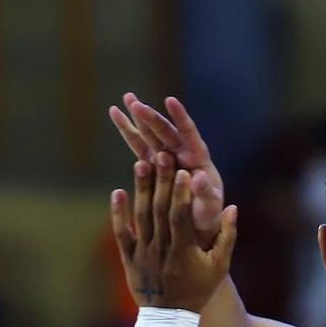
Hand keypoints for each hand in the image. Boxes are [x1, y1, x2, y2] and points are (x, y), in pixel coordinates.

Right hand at [108, 94, 225, 244]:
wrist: (196, 228)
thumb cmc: (208, 218)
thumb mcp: (209, 208)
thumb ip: (205, 193)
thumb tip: (199, 177)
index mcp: (199, 160)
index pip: (190, 134)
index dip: (181, 118)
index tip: (170, 101)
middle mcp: (182, 154)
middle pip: (166, 131)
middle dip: (150, 117)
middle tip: (134, 101)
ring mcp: (166, 158)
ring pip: (150, 134)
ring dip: (137, 117)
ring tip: (125, 98)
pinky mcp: (152, 166)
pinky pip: (138, 145)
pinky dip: (128, 131)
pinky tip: (116, 114)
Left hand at [110, 153, 237, 312]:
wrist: (170, 317)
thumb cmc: (198, 290)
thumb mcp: (220, 266)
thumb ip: (227, 236)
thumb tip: (232, 207)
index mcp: (184, 250)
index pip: (181, 215)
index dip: (181, 193)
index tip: (183, 170)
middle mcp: (161, 248)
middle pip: (159, 209)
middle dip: (161, 181)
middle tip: (161, 156)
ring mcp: (143, 252)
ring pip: (140, 216)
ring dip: (140, 189)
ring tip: (140, 164)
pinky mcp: (129, 257)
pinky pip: (122, 232)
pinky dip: (119, 213)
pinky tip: (118, 192)